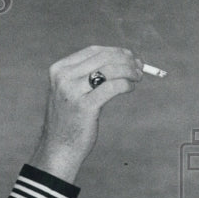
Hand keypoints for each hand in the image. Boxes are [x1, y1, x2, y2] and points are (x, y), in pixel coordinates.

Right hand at [29, 46, 143, 182]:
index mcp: (59, 70)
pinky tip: (130, 88)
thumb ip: (87, 73)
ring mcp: (72, 92)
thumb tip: (123, 58)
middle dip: (126, 60)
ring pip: (110, 70)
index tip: (130, 57)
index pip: (93, 51)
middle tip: (139, 67)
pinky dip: (126, 84)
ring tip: (137, 77)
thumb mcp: (70, 90)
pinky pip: (114, 87)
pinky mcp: (85, 106)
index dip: (116, 51)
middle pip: (103, 58)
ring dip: (130, 71)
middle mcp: (63, 78)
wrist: (59, 146)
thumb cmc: (69, 117)